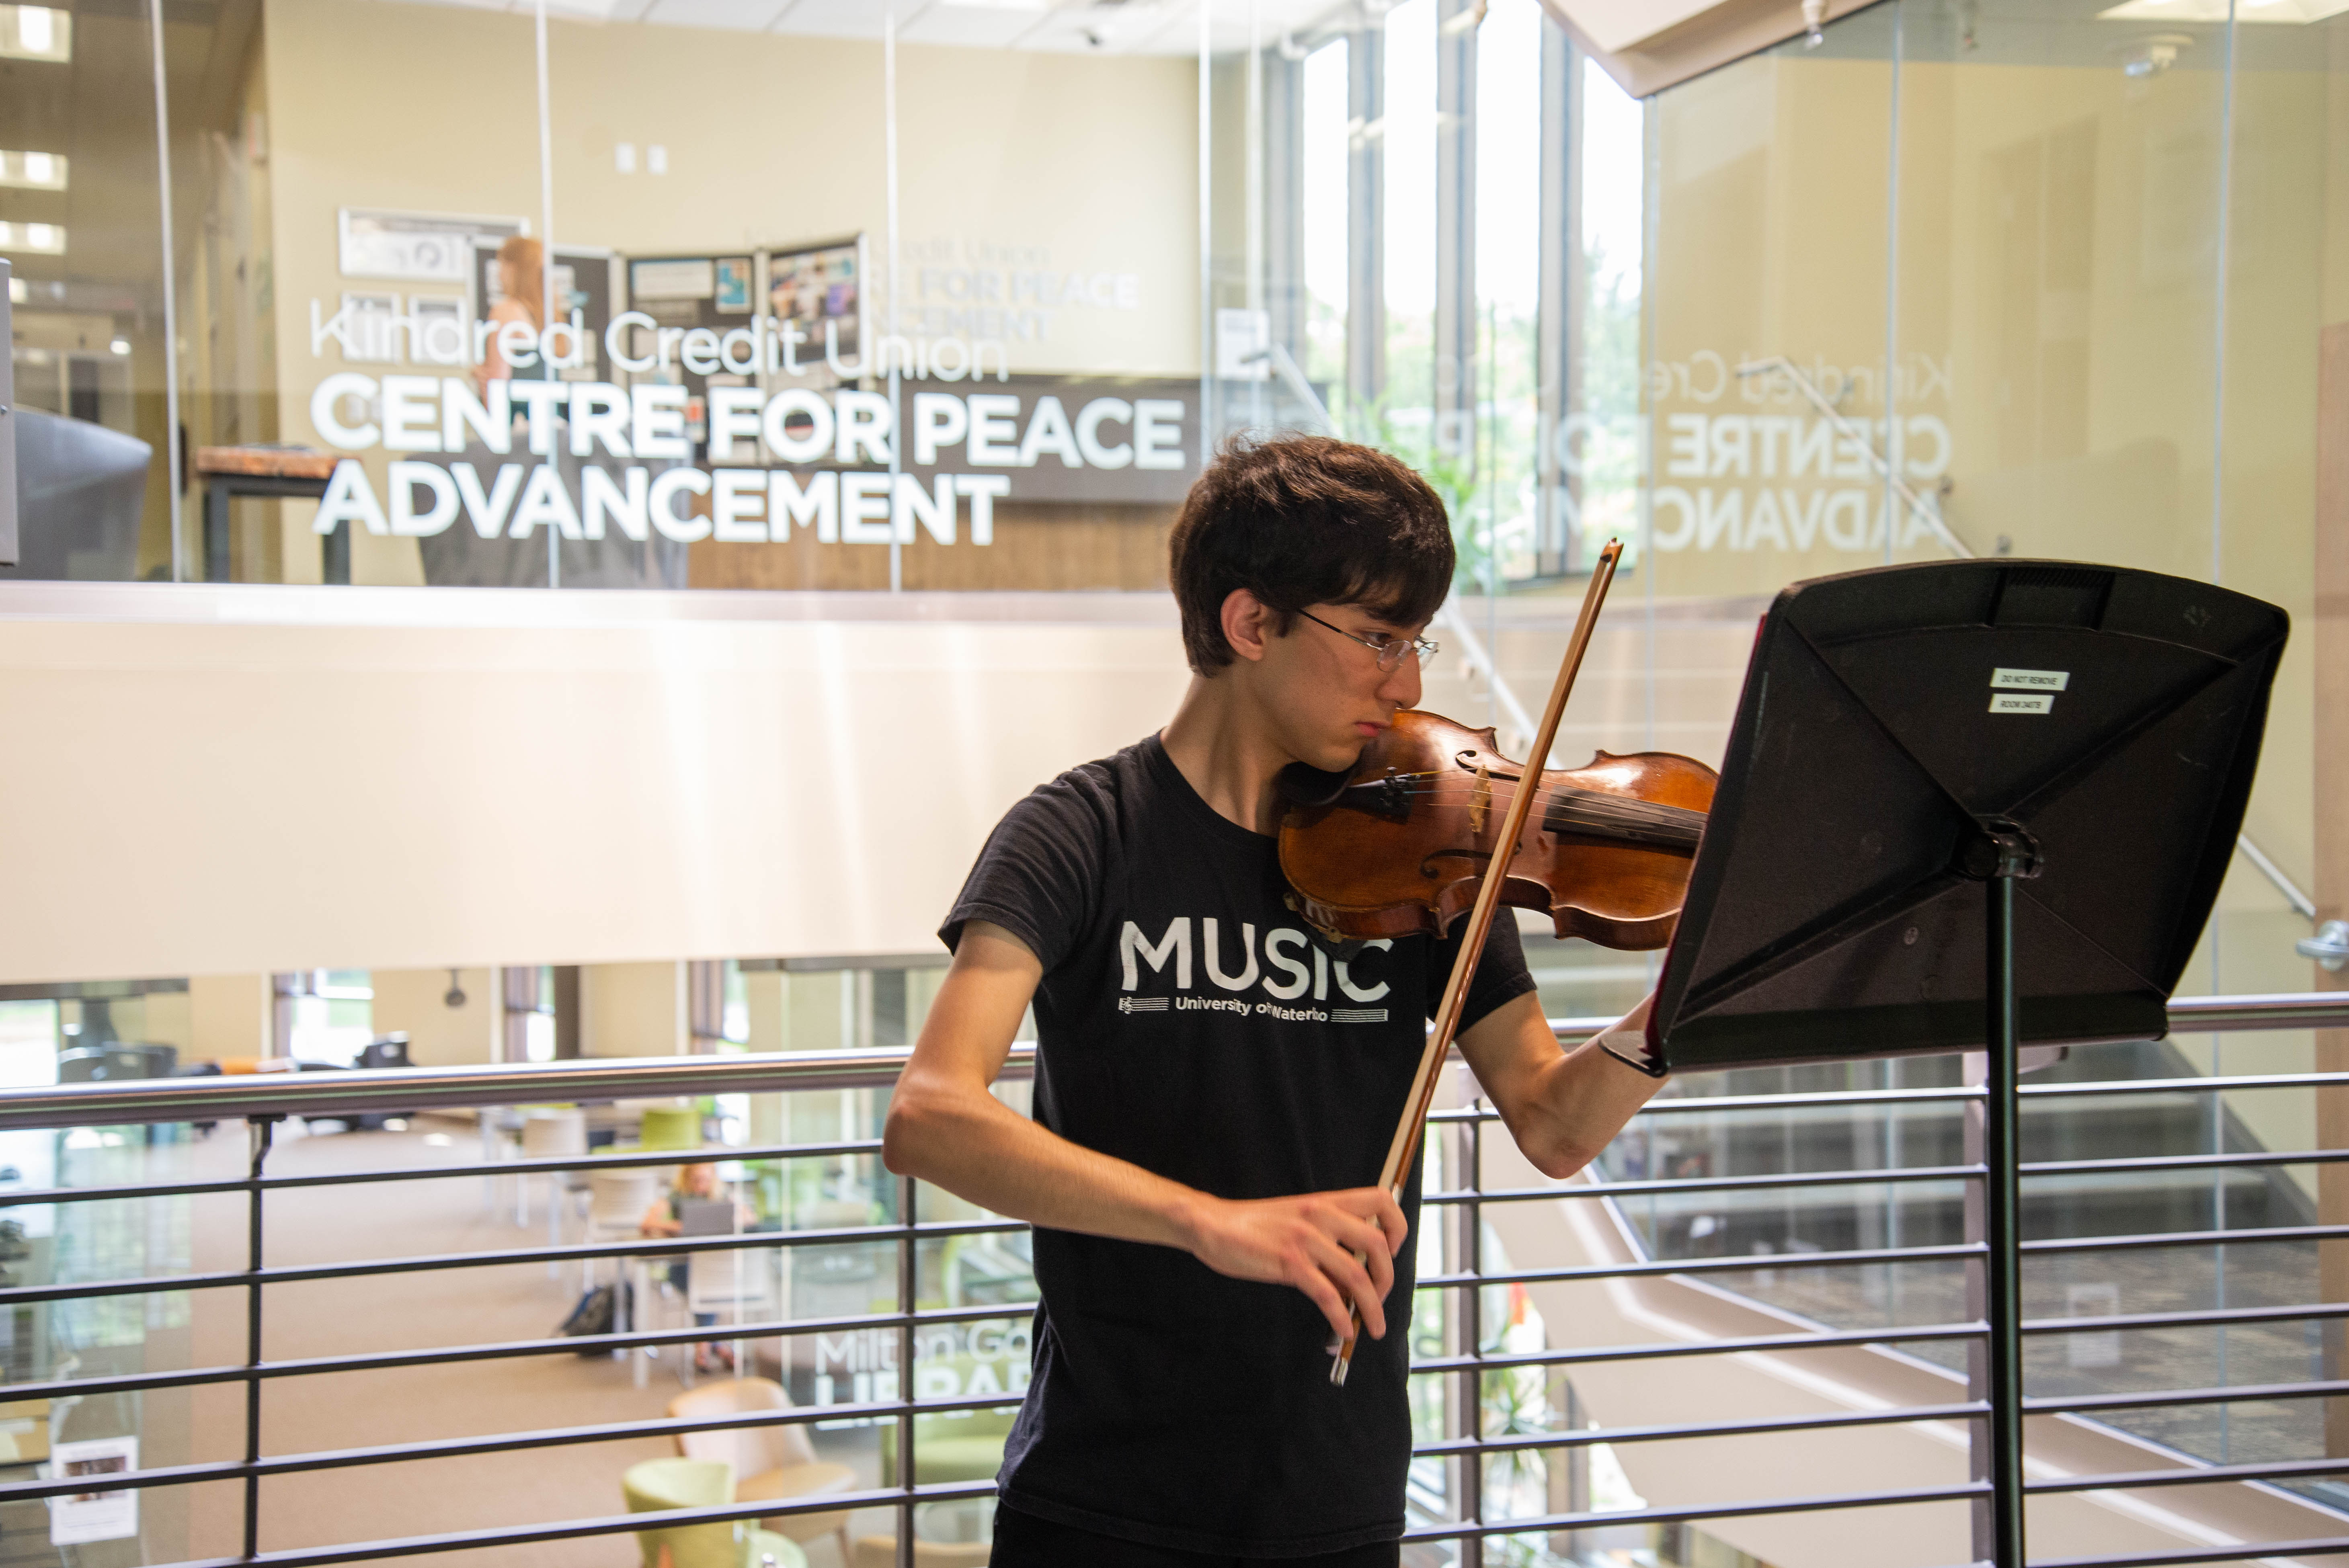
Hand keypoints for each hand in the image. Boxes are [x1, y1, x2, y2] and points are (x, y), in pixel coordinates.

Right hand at [1184, 1187, 1407, 1343]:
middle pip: (1377, 1243)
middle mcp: (1321, 1215)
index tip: (1392, 1252)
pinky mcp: (1288, 1263)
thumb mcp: (1298, 1220)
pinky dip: (1341, 1317)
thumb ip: (1328, 1239)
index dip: (1397, 1226)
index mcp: (1326, 1201)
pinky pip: (1327, 1294)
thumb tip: (1356, 1278)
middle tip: (1380, 1298)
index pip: (1381, 1200)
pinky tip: (1343, 1330)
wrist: (1213, 1225)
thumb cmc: (1255, 1226)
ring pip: (1357, 1274)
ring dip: (1372, 1306)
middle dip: (1387, 1277)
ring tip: (1374, 1326)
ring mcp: (1305, 1238)